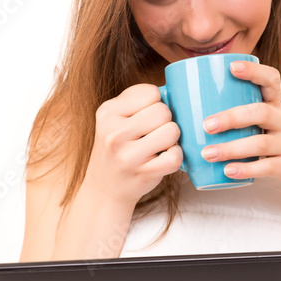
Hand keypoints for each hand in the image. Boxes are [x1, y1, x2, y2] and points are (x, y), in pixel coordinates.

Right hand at [84, 84, 182, 206]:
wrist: (104, 188)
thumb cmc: (117, 148)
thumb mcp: (113, 120)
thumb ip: (137, 102)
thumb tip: (174, 92)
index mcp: (107, 112)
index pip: (151, 92)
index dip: (156, 103)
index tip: (147, 116)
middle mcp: (114, 133)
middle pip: (163, 111)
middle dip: (165, 120)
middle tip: (154, 132)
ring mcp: (128, 155)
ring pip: (172, 131)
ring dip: (172, 138)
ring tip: (159, 145)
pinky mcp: (144, 173)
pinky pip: (175, 156)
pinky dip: (176, 156)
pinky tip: (164, 157)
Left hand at [200, 60, 280, 199]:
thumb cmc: (277, 146)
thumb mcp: (266, 127)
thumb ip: (239, 119)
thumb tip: (188, 112)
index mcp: (277, 106)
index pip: (271, 80)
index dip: (253, 71)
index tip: (231, 67)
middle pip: (260, 112)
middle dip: (231, 117)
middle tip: (206, 125)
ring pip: (261, 143)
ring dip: (232, 148)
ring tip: (208, 153)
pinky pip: (268, 167)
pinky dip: (246, 169)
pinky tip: (227, 171)